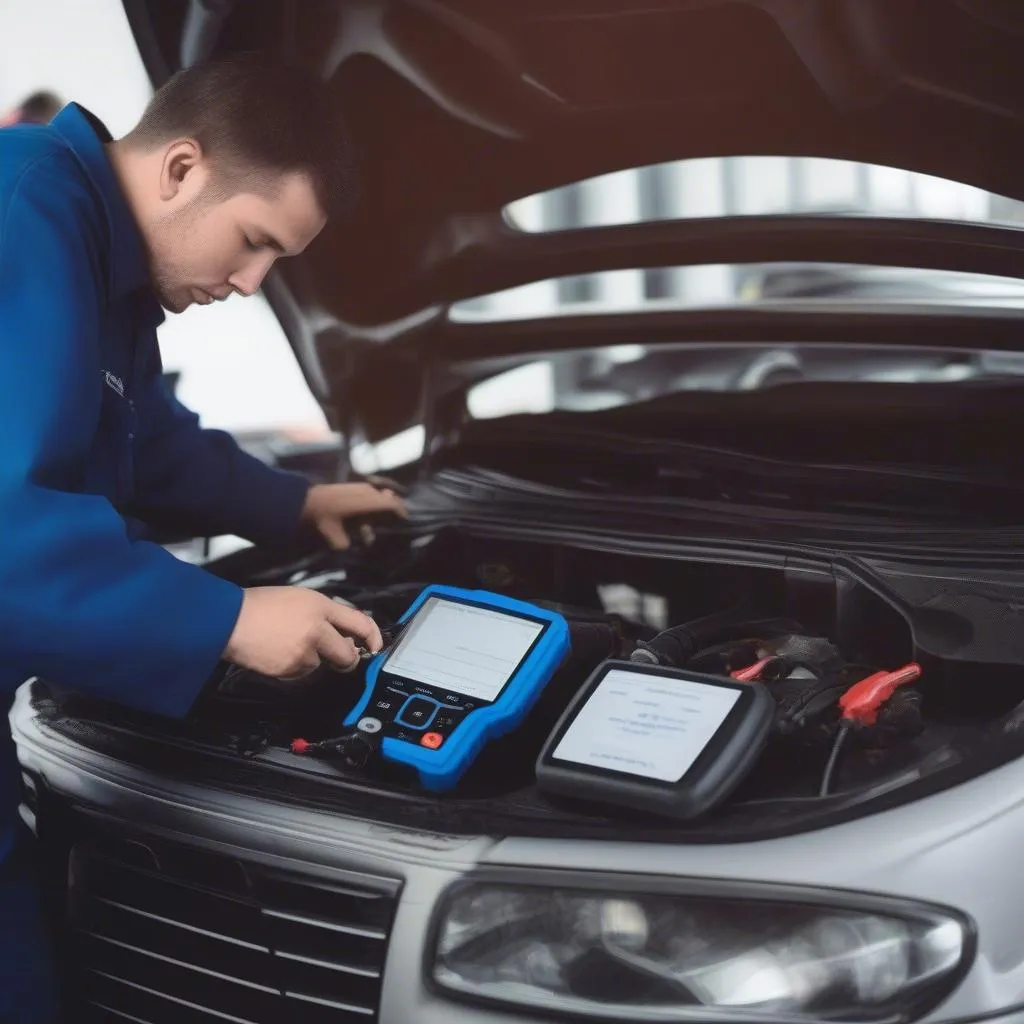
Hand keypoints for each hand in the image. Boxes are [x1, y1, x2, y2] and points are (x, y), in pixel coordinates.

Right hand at [223, 586, 382, 678]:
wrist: (229, 620)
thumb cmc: (262, 604)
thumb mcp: (299, 598)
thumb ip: (324, 614)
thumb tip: (344, 635)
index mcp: (321, 606)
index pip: (359, 622)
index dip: (373, 636)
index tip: (375, 645)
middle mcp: (317, 630)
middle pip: (347, 655)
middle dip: (347, 659)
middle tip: (341, 657)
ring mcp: (304, 652)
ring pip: (320, 663)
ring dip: (311, 658)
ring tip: (287, 642)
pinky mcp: (290, 670)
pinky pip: (300, 672)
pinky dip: (294, 666)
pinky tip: (278, 652)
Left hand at [300, 482, 407, 550]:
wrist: (306, 499)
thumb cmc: (322, 517)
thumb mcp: (333, 535)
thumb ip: (345, 543)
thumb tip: (351, 547)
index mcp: (366, 502)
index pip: (391, 503)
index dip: (400, 510)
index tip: (405, 518)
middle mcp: (366, 491)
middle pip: (388, 497)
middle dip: (393, 508)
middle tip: (396, 518)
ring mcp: (359, 486)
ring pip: (378, 494)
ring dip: (381, 505)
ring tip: (380, 518)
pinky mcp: (353, 485)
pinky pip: (370, 492)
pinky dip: (373, 501)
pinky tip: (366, 513)